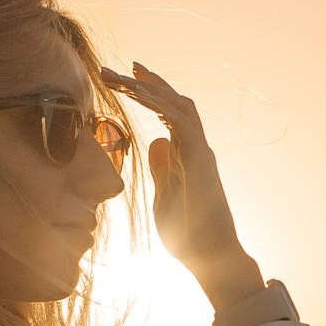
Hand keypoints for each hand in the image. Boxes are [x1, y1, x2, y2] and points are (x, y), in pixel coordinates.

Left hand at [101, 63, 265, 309]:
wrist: (210, 257)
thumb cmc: (188, 234)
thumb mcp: (163, 196)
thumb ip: (161, 168)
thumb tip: (154, 142)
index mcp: (185, 155)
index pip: (167, 114)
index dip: (148, 93)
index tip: (123, 79)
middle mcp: (195, 148)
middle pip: (172, 102)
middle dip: (145, 82)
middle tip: (115, 68)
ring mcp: (200, 152)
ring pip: (178, 105)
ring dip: (150, 88)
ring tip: (124, 73)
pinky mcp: (200, 160)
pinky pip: (180, 122)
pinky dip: (160, 104)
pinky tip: (140, 93)